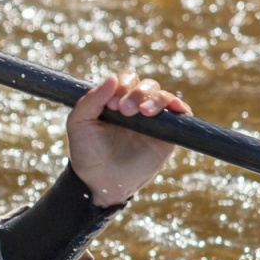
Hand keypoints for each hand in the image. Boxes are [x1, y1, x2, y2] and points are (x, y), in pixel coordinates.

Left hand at [67, 70, 191, 206]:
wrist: (100, 182)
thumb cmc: (87, 152)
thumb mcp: (79, 123)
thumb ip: (91, 99)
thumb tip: (112, 77)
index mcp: (116, 99)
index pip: (127, 80)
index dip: (122, 86)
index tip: (112, 105)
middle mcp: (136, 107)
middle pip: (146, 85)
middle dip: (137, 94)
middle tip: (125, 111)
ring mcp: (153, 120)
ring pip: (162, 96)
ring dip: (155, 99)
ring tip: (144, 113)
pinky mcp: (166, 135)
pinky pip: (179, 116)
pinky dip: (180, 107)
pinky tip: (175, 108)